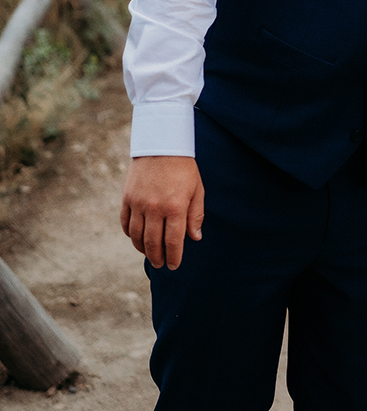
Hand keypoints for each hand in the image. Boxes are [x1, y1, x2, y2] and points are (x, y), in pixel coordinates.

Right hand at [121, 156, 204, 270]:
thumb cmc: (183, 168)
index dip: (174, 257)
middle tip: (160, 264)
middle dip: (157, 258)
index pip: (173, 241)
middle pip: (153, 243)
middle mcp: (155, 208)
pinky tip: (136, 238)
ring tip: (149, 254)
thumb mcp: (197, 190)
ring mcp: (138, 204)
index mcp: (175, 207)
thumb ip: (195, 215)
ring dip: (142, 249)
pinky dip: (130, 234)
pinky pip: (125, 223)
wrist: (161, 144)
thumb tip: (195, 238)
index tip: (174, 266)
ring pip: (136, 236)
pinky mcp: (127, 198)